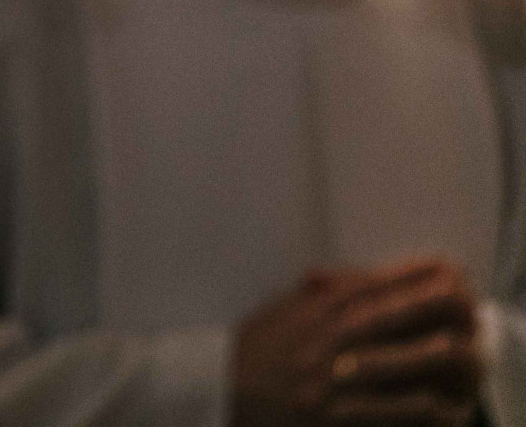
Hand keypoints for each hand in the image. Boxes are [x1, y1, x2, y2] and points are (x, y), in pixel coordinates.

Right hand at [233, 258, 480, 426]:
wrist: (217, 391)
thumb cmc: (252, 354)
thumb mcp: (280, 314)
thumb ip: (317, 296)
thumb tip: (354, 278)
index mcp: (308, 313)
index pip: (365, 286)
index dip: (406, 274)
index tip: (439, 266)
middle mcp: (320, 341)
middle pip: (384, 315)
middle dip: (427, 304)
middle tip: (461, 299)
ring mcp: (327, 379)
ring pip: (389, 361)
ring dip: (430, 355)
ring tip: (461, 349)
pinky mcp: (331, 416)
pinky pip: (385, 410)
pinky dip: (417, 407)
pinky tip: (440, 403)